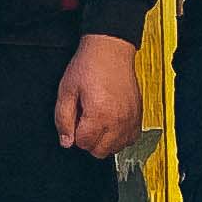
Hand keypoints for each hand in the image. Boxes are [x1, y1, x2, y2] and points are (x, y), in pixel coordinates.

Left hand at [55, 32, 143, 158]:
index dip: (74, 133)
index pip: (83, 144)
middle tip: (85, 120)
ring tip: (98, 120)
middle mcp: (118, 120)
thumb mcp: (66, 91)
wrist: (110, 49)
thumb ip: (63, 119)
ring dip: (105, 140)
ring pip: (116, 148)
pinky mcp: (138, 116)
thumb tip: (66, 141)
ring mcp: (131, 119)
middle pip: (100, 151)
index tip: (75, 120)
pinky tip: (111, 123)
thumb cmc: (89, 66)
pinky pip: (131, 140)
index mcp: (99, 115)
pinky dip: (120, 137)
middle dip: (88, 140)